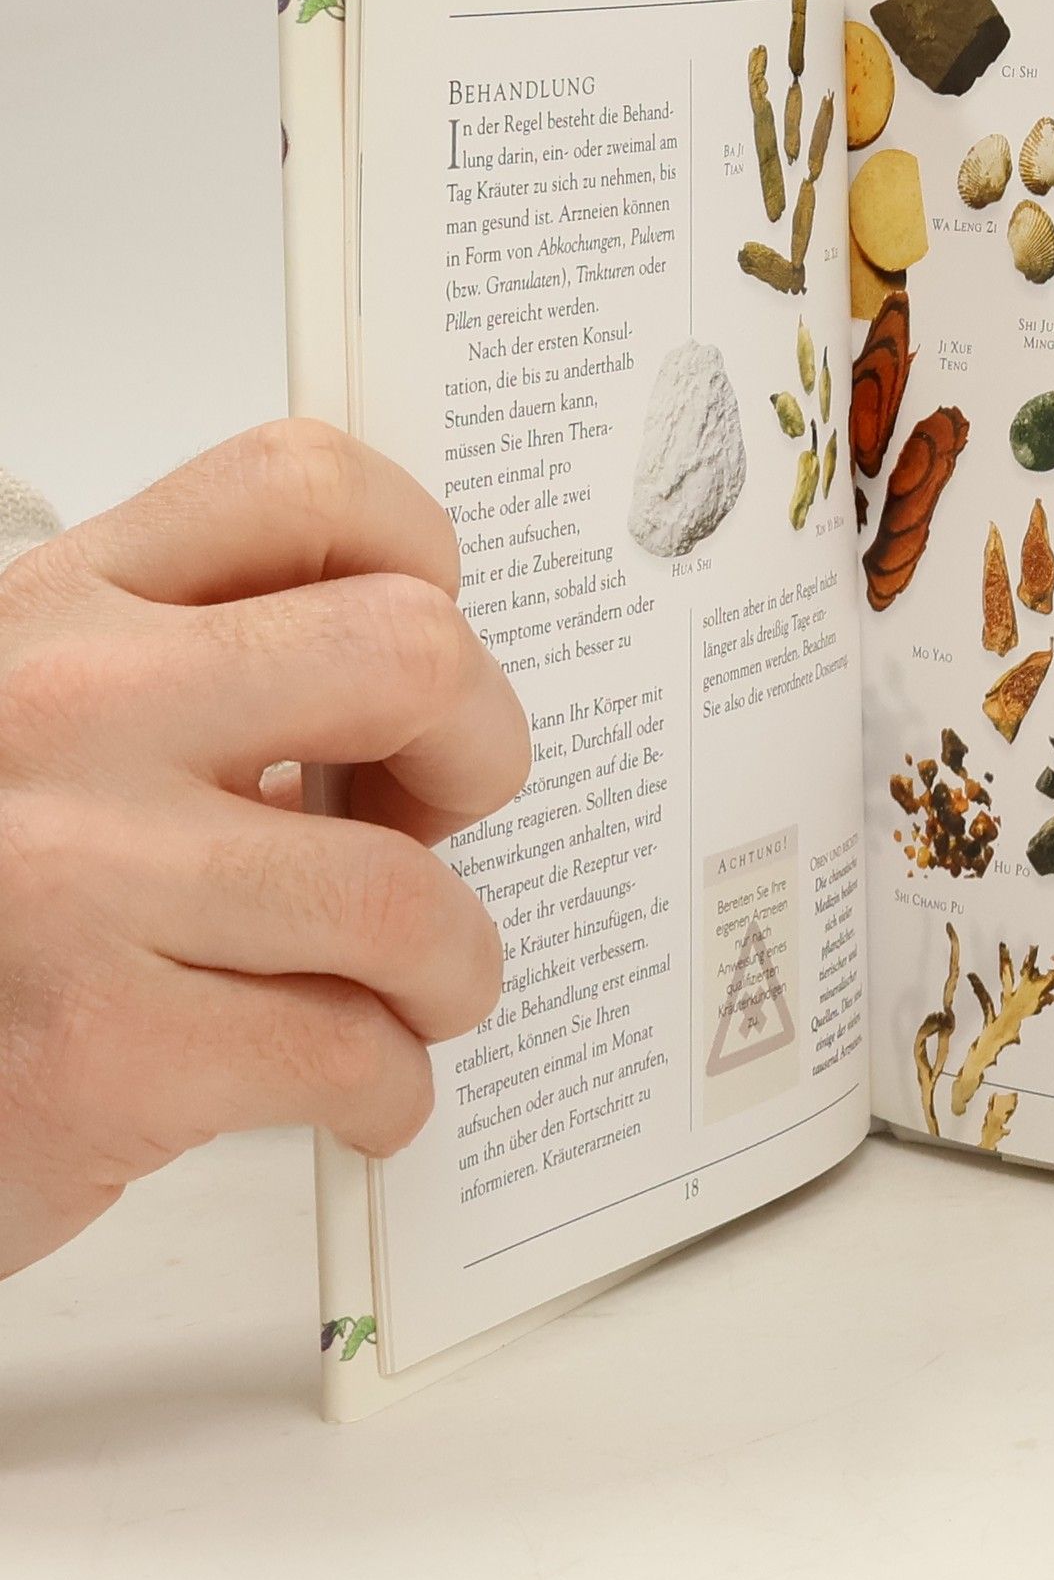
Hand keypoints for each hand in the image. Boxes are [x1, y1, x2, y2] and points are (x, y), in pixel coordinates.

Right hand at [0, 421, 529, 1276]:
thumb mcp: (45, 726)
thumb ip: (201, 685)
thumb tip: (424, 715)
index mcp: (65, 606)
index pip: (306, 486)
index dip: (423, 561)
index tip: (419, 661)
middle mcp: (67, 711)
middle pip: (412, 657)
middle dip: (481, 755)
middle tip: (438, 824)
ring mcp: (77, 877)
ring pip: (401, 897)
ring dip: (453, 967)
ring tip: (422, 991)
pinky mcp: (96, 1054)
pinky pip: (347, 1052)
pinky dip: (391, 1090)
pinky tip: (359, 1093)